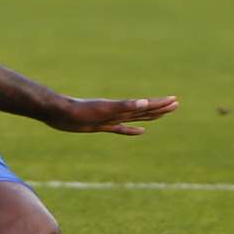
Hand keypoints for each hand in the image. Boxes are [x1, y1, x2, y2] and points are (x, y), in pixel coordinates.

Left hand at [45, 95, 179, 135]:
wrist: (58, 113)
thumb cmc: (80, 110)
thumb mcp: (103, 109)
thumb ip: (124, 106)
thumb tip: (144, 102)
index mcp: (121, 107)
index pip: (145, 105)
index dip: (160, 104)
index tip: (175, 100)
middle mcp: (118, 111)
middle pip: (144, 110)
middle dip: (160, 108)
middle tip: (175, 104)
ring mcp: (110, 118)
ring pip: (135, 118)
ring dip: (149, 116)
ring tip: (161, 114)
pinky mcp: (101, 125)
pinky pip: (121, 129)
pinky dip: (132, 130)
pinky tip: (140, 132)